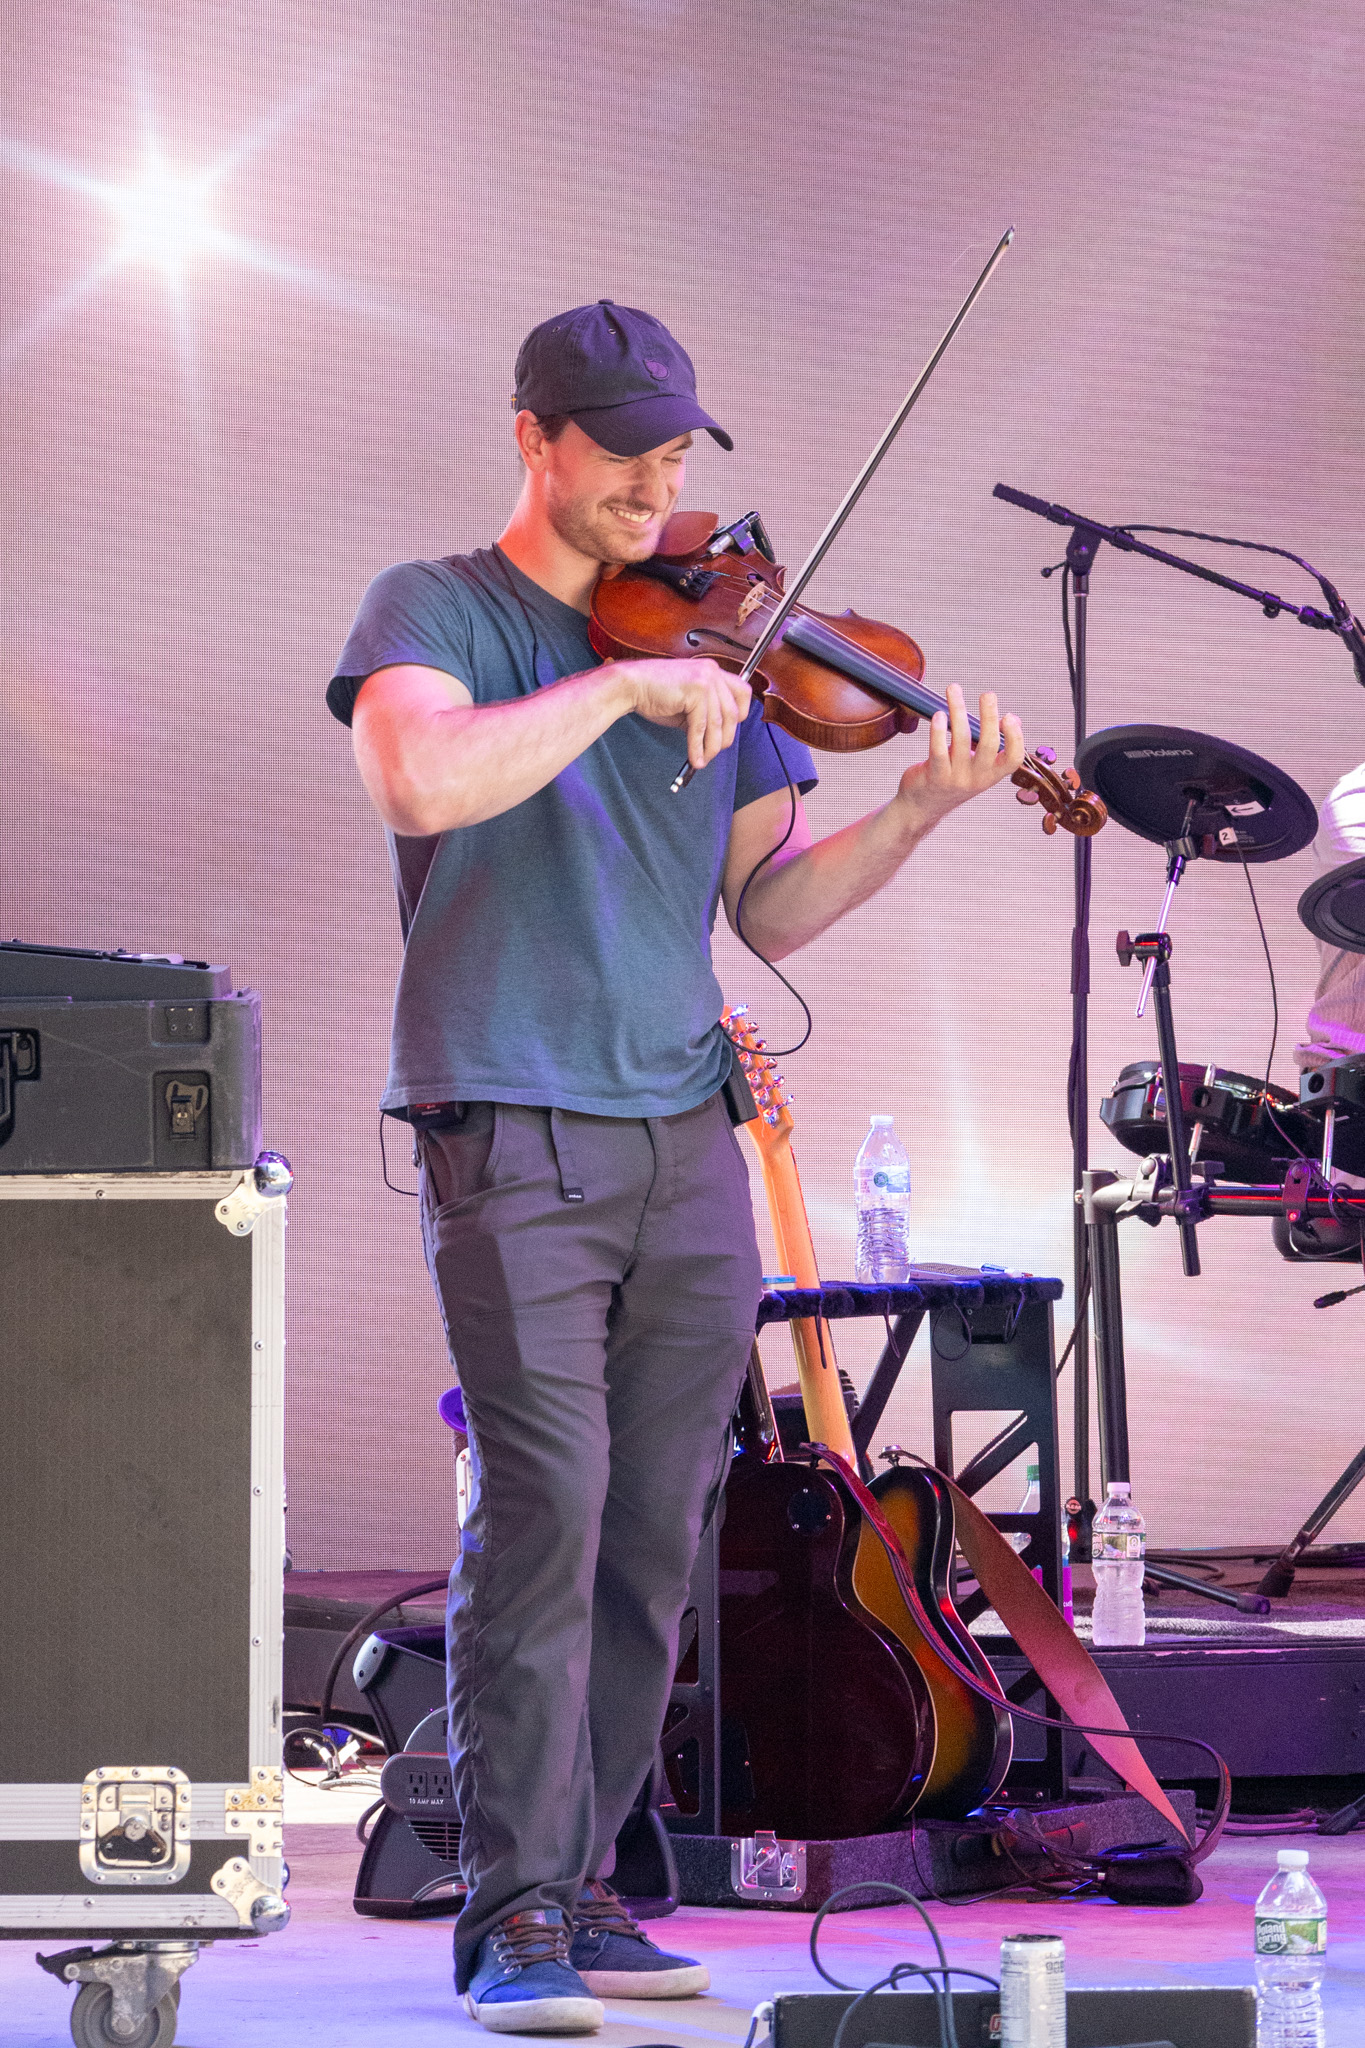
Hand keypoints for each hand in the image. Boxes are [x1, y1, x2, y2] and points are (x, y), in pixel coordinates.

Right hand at [624, 657, 752, 771]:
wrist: (631, 685)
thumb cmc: (656, 694)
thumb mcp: (688, 703)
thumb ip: (706, 714)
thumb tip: (718, 738)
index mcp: (713, 671)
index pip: (743, 693)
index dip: (740, 716)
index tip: (728, 732)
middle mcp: (713, 672)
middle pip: (732, 713)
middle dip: (724, 738)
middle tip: (712, 752)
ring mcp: (705, 679)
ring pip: (717, 723)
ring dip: (710, 747)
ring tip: (702, 760)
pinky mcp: (695, 691)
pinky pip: (700, 727)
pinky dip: (697, 746)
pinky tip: (694, 757)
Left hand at [893, 686, 1024, 828]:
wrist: (922, 807)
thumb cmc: (951, 778)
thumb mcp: (976, 766)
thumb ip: (989, 745)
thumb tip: (1010, 718)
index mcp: (992, 775)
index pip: (1014, 759)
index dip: (1015, 737)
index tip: (1009, 716)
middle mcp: (977, 778)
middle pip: (989, 743)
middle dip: (989, 715)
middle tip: (988, 694)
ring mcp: (956, 778)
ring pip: (961, 740)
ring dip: (958, 710)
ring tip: (953, 690)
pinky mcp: (935, 777)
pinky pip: (938, 751)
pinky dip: (938, 731)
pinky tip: (939, 715)